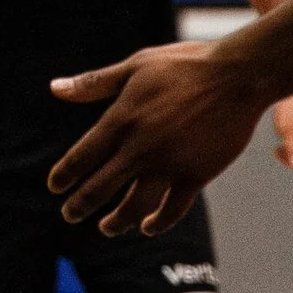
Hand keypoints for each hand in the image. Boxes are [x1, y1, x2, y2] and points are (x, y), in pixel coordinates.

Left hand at [47, 36, 261, 235]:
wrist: (237, 76)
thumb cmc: (184, 65)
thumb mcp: (134, 66)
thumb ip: (94, 83)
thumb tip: (54, 89)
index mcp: (121, 118)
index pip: (83, 156)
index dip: (65, 175)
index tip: (54, 187)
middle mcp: (140, 147)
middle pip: (101, 187)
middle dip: (81, 205)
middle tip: (69, 215)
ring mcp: (169, 165)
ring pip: (134, 206)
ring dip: (117, 222)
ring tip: (107, 228)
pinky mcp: (196, 176)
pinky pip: (172, 209)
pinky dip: (158, 222)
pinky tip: (148, 226)